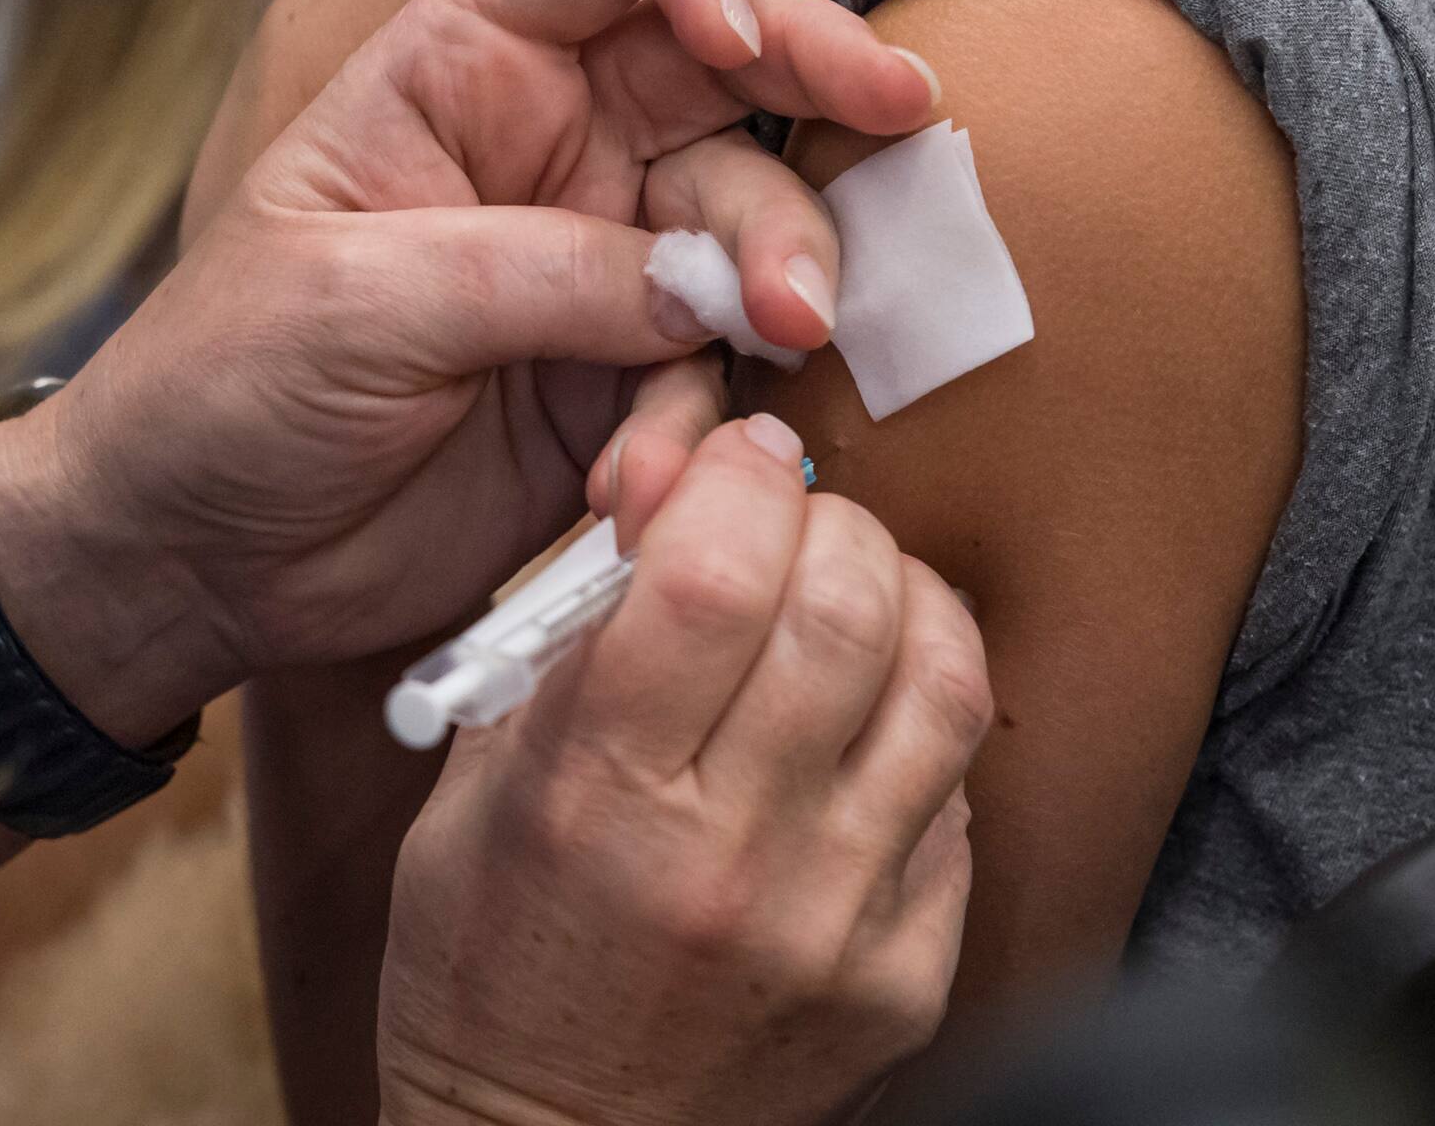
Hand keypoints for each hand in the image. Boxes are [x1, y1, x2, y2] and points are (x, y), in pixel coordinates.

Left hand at [0, 0, 937, 741]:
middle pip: (722, 47)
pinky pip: (727, 357)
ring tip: (786, 329)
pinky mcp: (633, 368)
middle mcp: (552, 129)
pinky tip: (648, 472)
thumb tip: (711, 284)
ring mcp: (606, 247)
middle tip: (907, 107)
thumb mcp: (354, 300)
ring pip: (755, 200)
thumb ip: (540, 270)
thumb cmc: (222, 382)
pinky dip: (714, 408)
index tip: (731, 25)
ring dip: (789, 258)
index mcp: (460, 59)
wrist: (196, 556)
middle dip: (820, 63)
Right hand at [376, 420, 989, 1125]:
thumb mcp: (477, 782)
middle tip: (795, 523)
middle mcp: (732, 855)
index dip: (739, 475)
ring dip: (904, 602)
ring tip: (853, 600)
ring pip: (943, 684)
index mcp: (599, 793)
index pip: (715, 568)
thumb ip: (570, 633)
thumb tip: (669, 486)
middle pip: (847, 602)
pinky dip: (918, 728)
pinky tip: (859, 732)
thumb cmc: (488, 961)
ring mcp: (837, 921)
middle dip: (828, 520)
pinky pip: (958, 799)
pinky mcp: (907, 976)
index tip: (734, 459)